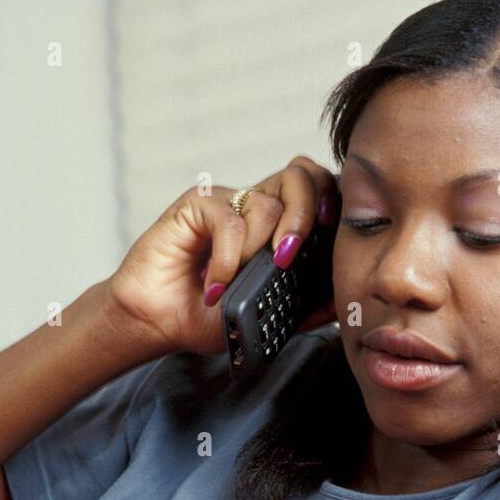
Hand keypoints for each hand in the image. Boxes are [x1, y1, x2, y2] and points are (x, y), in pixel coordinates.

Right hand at [103, 156, 339, 359]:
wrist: (158, 323)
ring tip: (235, 284)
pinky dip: (227, 259)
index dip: (330, 199)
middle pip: (300, 176)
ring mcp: (227, 203)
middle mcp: (254, 208)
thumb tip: (340, 305)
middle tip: (289, 256)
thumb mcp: (265, 319)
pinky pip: (229, 221)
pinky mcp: (196, 204)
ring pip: (266, 205)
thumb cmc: (206, 317)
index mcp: (277, 227)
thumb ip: (303, 310)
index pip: (316, 190)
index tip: (332, 231)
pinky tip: (214, 287)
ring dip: (256, 253)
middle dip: (305, 214)